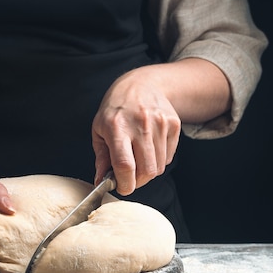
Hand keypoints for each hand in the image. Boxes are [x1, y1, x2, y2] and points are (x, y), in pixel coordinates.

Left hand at [92, 66, 180, 194]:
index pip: (124, 164)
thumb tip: (100, 182)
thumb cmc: (116, 110)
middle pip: (146, 170)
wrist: (141, 85)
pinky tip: (149, 148)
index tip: (121, 187)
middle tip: (129, 178)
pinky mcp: (173, 124)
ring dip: (147, 172)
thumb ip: (101, 158)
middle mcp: (140, 124)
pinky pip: (168, 157)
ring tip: (138, 160)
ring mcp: (160, 123)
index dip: (124, 183)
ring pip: (158, 167)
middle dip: (137, 182)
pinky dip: (158, 160)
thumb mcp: (99, 130)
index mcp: (117, 126)